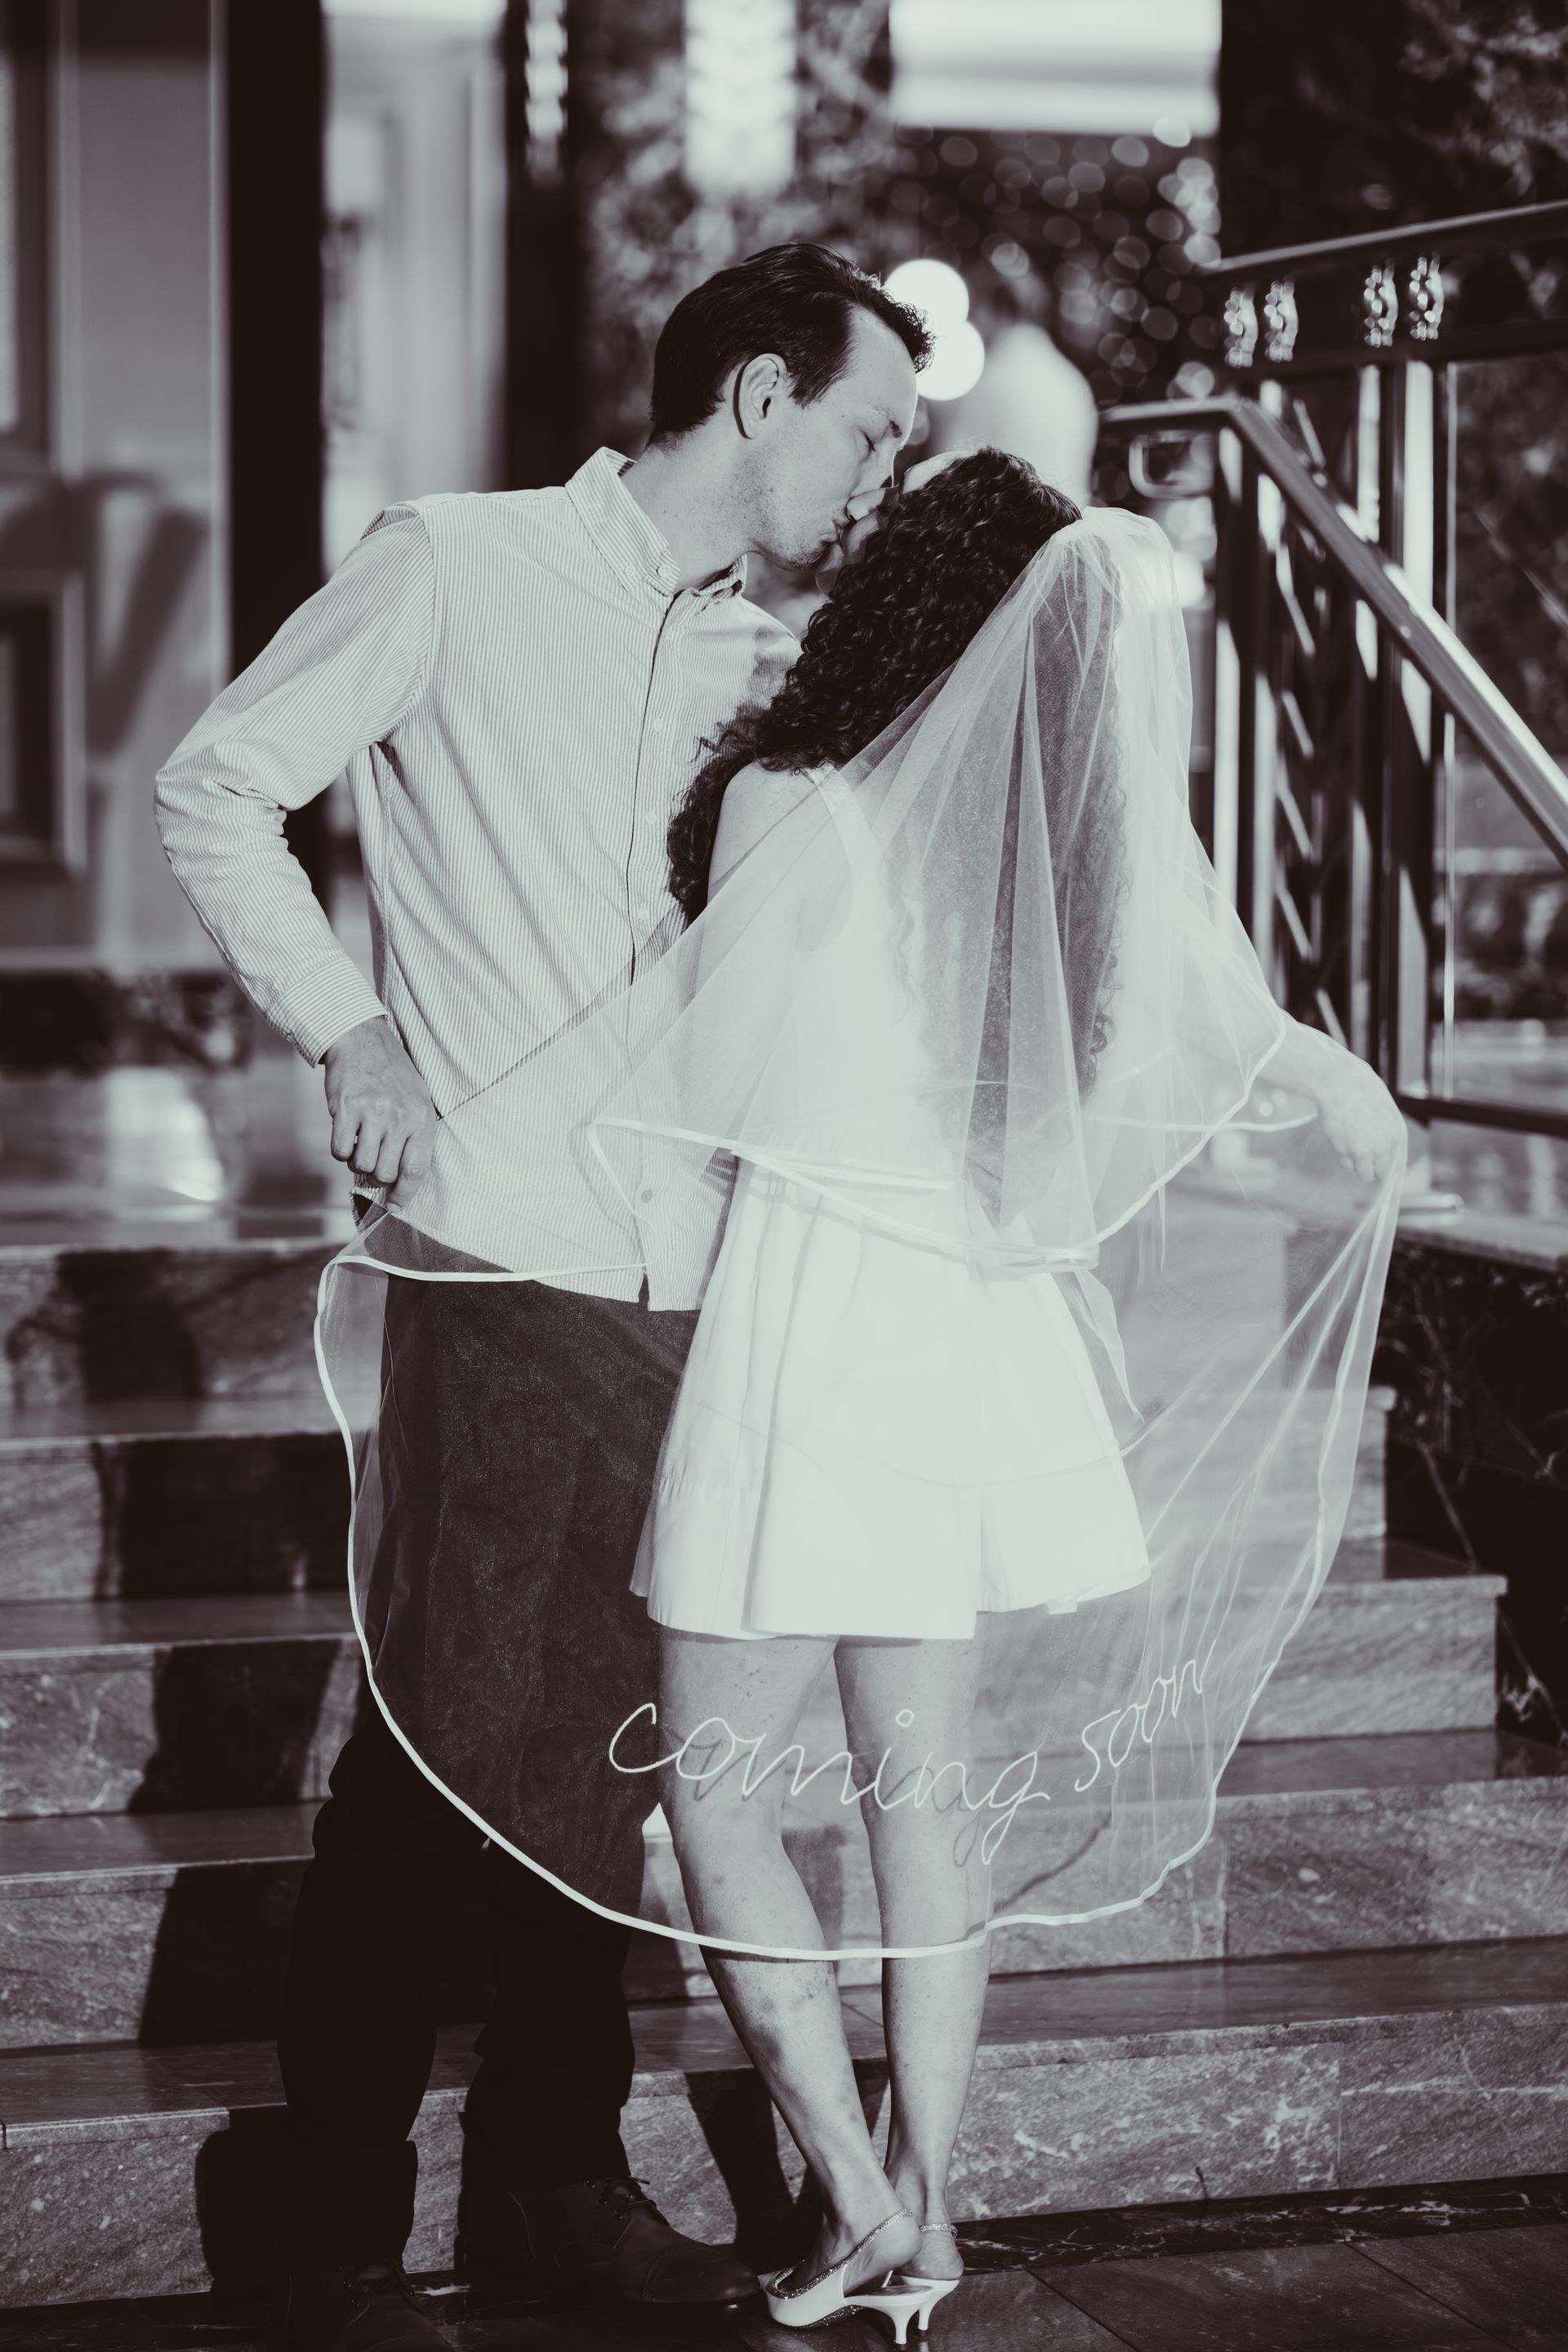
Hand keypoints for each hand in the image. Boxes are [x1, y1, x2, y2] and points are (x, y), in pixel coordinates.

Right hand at [322, 1016, 436, 1206]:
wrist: (361, 1038)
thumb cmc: (391, 1073)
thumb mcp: (417, 1099)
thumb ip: (413, 1136)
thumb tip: (401, 1179)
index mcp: (422, 1117)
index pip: (416, 1169)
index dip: (405, 1193)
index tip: (396, 1206)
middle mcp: (400, 1117)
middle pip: (386, 1173)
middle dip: (377, 1175)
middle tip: (373, 1160)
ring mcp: (372, 1113)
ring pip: (362, 1165)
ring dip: (358, 1161)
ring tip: (361, 1141)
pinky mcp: (345, 1109)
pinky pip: (340, 1151)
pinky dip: (340, 1150)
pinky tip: (346, 1133)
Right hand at [1311, 1054, 1405, 1185]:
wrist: (1339, 1083)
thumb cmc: (1360, 1088)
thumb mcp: (1384, 1107)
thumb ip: (1387, 1129)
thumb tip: (1383, 1147)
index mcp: (1396, 1133)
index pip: (1398, 1164)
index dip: (1393, 1175)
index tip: (1389, 1182)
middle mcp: (1383, 1146)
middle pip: (1382, 1173)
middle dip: (1375, 1170)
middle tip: (1366, 1164)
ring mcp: (1363, 1151)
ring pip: (1364, 1174)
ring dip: (1359, 1167)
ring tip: (1353, 1153)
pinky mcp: (1344, 1151)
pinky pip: (1347, 1166)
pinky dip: (1346, 1161)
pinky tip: (1343, 1146)